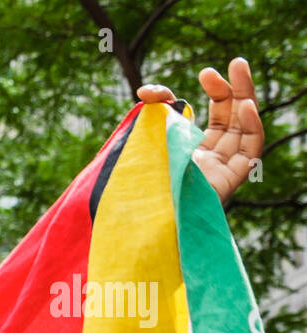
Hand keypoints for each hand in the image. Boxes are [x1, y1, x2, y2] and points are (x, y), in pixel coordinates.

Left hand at [137, 57, 262, 203]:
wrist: (138, 213)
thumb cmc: (141, 180)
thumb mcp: (147, 137)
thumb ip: (151, 112)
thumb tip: (145, 90)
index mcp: (195, 150)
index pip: (219, 115)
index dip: (217, 91)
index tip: (207, 73)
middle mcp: (211, 160)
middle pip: (235, 120)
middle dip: (237, 89)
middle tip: (236, 62)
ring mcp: (220, 171)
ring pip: (244, 131)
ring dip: (246, 101)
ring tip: (240, 74)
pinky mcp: (228, 182)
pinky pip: (250, 152)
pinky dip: (252, 127)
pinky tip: (246, 107)